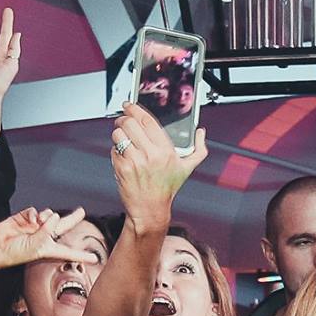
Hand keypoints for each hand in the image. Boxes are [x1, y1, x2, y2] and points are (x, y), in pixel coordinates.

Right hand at [0, 206, 89, 271]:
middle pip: (63, 226)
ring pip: (49, 215)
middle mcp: (44, 236)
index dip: (82, 255)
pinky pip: (34, 211)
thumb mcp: (37, 246)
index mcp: (50, 248)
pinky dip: (34, 214)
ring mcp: (35, 226)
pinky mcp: (25, 217)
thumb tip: (55, 215)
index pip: (69, 251)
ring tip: (39, 223)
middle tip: (81, 211)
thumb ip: (47, 231)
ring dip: (47, 216)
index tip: (96, 259)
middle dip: (72, 218)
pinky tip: (31, 220)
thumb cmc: (16, 252)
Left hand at [109, 104, 206, 225]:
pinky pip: (114, 149)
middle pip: (130, 123)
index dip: (135, 108)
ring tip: (124, 140)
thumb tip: (201, 132)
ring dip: (118, 134)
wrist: (150, 209)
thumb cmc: (166, 188)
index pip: (147, 120)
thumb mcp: (186, 169)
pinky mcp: (122, 168)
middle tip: (123, 121)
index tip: (129, 105)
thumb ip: (199, 149)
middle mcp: (151, 155)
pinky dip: (116, 150)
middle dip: (123, 119)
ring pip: (118, 134)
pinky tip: (125, 157)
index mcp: (166, 151)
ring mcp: (135, 161)